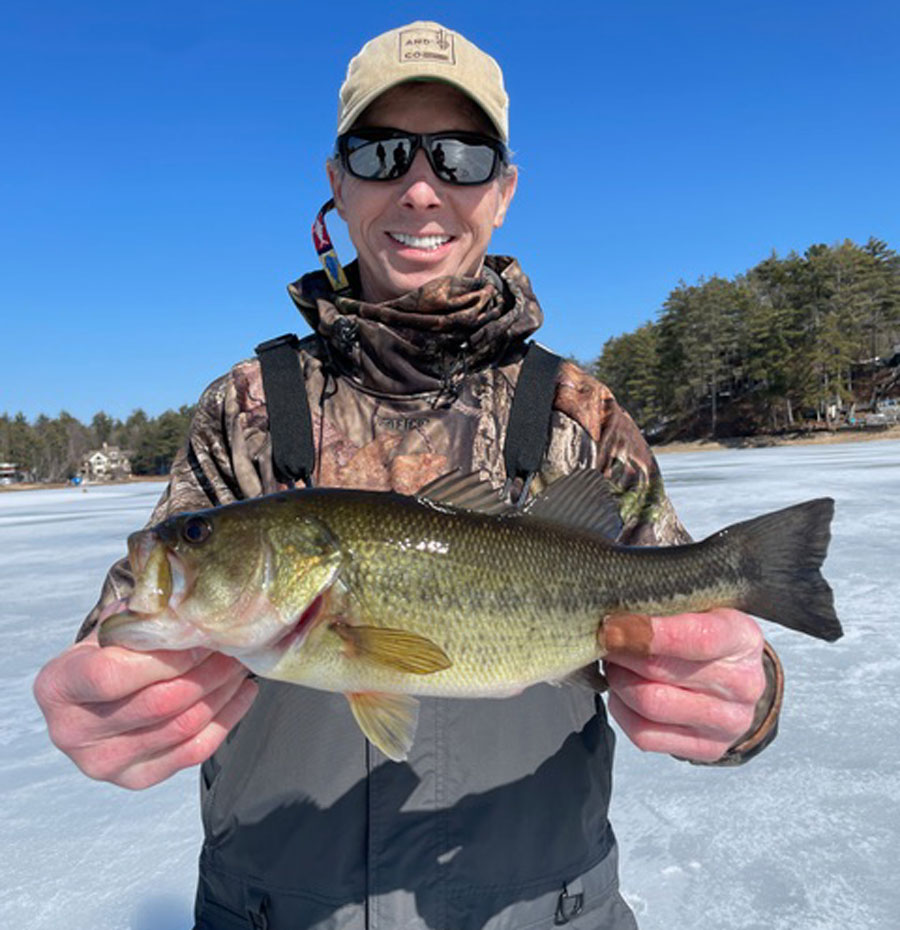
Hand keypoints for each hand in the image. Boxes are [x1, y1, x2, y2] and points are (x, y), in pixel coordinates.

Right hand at [33, 629, 256, 789]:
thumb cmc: (107, 652)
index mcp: (58, 686)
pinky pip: (193, 752)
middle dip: (208, 671)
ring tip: (240, 664)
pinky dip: (227, 719)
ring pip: (182, 727)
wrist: (95, 691)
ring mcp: (104, 762)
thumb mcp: (113, 628)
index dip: (166, 657)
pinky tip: (241, 693)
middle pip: (158, 704)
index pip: (113, 675)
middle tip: (234, 646)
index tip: (202, 636)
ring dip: (222, 692)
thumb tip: (193, 612)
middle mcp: (73, 732)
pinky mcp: (135, 778)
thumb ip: (143, 620)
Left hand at [603, 609, 765, 762]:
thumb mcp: (702, 608)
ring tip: (614, 664)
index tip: (612, 625)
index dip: (647, 632)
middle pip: (661, 671)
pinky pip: (645, 734)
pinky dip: (621, 710)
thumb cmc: (710, 636)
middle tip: (603, 640)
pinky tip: (622, 692)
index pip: (696, 638)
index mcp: (742, 639)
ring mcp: (726, 722)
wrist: (739, 679)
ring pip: (649, 704)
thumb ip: (667, 607)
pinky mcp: (705, 747)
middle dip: (621, 653)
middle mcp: (742, 684)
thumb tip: (618, 614)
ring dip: (619, 681)